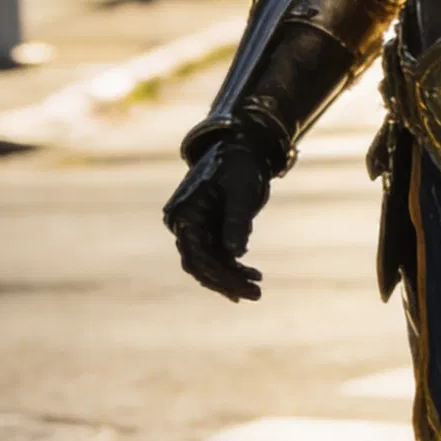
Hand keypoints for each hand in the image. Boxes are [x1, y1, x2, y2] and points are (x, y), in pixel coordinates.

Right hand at [163, 128, 275, 301]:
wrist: (240, 147)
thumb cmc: (239, 165)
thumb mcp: (242, 191)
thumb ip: (237, 221)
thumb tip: (236, 254)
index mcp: (184, 214)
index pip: (197, 255)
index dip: (219, 275)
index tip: (242, 289)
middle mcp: (183, 224)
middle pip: (200, 264)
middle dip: (226, 281)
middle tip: (256, 294)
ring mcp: (194, 228)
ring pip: (209, 263)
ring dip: (231, 277)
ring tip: (257, 288)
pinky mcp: (206, 229)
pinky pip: (216, 255)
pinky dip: (233, 267)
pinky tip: (251, 276)